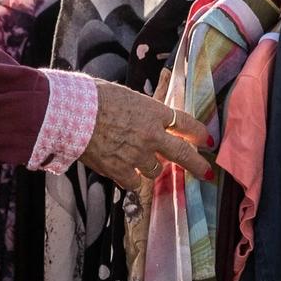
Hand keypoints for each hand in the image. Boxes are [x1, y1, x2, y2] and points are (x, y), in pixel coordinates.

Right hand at [78, 79, 214, 192]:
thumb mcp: (128, 97)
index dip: (199, 132)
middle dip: (198, 165)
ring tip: (139, 160)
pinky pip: (134, 183)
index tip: (207, 140)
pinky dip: (131, 179)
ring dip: (151, 167)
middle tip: (207, 172)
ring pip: (156, 171)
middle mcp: (151, 135)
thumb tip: (151, 121)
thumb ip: (144, 112)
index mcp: (154, 112)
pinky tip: (124, 172)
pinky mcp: (120, 170)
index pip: (186, 123)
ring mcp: (137, 155)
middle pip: (183, 154)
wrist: (72, 114)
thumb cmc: (95, 98)